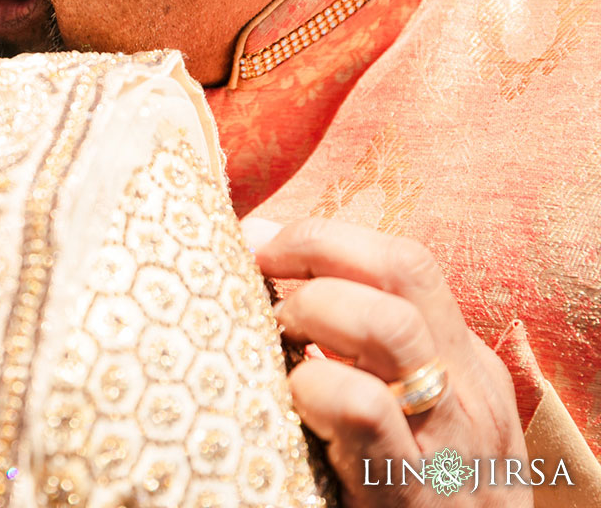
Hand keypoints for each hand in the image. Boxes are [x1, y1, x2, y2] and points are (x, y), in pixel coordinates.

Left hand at [249, 218, 528, 506]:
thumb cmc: (410, 494)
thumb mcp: (409, 415)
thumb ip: (353, 346)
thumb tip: (260, 249)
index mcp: (462, 364)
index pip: (403, 260)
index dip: (323, 238)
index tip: (258, 245)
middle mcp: (465, 390)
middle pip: (400, 271)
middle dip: (313, 254)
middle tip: (255, 281)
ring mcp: (446, 440)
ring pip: (388, 326)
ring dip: (312, 313)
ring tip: (274, 339)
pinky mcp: (410, 492)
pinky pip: (363, 410)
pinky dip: (313, 391)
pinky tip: (291, 406)